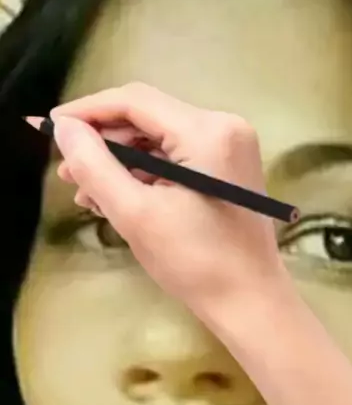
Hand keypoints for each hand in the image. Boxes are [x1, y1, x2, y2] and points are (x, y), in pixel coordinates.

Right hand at [49, 83, 287, 321]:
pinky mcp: (228, 169)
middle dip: (103, 142)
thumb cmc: (195, 263)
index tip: (48, 128)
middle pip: (147, 118)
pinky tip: (117, 198)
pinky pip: (176, 159)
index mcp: (207, 132)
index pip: (134, 101)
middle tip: (65, 172)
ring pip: (159, 140)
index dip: (87, 111)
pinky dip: (145, 175)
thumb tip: (63, 128)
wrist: (250, 302)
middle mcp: (224, 127)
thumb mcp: (135, 215)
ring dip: (120, 162)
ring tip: (85, 193)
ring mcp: (230, 148)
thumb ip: (95, 166)